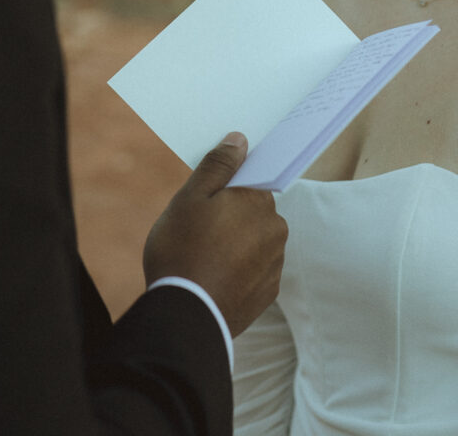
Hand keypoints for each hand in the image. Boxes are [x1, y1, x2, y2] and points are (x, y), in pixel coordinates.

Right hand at [143, 133, 287, 335]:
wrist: (185, 316)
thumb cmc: (182, 250)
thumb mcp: (191, 198)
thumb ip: (218, 166)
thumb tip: (240, 140)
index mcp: (259, 201)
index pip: (250, 182)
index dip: (225, 190)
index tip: (205, 202)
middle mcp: (275, 229)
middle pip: (252, 211)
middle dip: (230, 216)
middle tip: (197, 231)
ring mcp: (274, 263)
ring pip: (254, 240)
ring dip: (236, 244)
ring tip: (203, 258)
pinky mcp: (268, 293)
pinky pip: (254, 270)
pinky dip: (238, 270)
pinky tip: (214, 277)